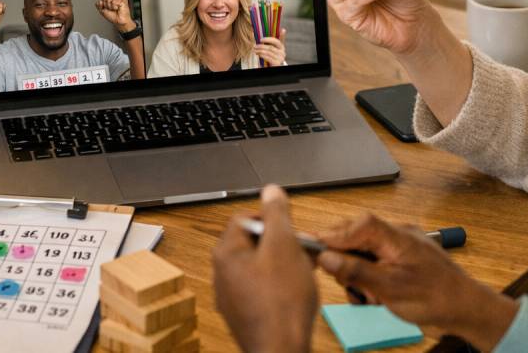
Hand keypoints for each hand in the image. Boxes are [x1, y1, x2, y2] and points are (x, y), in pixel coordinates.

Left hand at [95, 0, 133, 31]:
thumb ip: (99, 5)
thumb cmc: (113, 17)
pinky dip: (114, 7)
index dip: (102, 6)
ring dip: (110, 7)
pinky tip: (118, 8)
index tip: (108, 10)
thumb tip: (100, 0)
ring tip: (115, 9)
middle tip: (112, 10)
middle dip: (106, 6)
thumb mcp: (103, 10)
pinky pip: (113, 2)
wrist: (119, 22)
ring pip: (108, 0)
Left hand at [213, 186, 315, 352]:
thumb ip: (277, 215)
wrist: (281, 350)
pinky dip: (279, 286)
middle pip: (253, 244)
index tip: (293, 227)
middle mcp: (222, 274)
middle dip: (282, 243)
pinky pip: (262, 290)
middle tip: (304, 250)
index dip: (272, 218)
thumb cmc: (282, 299)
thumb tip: (270, 190)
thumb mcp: (284, 245)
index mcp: (226, 253)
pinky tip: (296, 294)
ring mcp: (232, 297)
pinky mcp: (244, 315)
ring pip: (260, 268)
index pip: (245, 218)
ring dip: (283, 264)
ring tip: (305, 272)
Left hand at [255, 28, 286, 65]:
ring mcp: (280, 58)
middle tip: (255, 45)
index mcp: (281, 47)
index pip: (282, 40)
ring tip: (255, 50)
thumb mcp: (270, 50)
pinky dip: (262, 55)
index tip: (282, 30)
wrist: (272, 67)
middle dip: (262, 45)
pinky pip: (268, 57)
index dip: (282, 35)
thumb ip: (268, 43)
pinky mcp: (277, 63)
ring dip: (260, 50)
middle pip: (271, 46)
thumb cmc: (270, 57)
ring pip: (269, 51)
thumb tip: (260, 37)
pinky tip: (259, 54)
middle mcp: (282, 52)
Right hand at [317, 214, 517, 349]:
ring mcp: (399, 247)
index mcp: (394, 235)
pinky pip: (375, 261)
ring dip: (357, 274)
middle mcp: (396, 235)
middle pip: (355, 237)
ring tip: (369, 296)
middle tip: (349, 285)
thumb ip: (355, 271)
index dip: (332, 236)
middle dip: (344, 261)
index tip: (312, 249)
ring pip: (362, 252)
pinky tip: (376, 296)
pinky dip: (369, 278)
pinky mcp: (401, 260)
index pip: (355, 225)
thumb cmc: (436, 297)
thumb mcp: (389, 288)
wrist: (467, 310)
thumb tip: (325, 257)